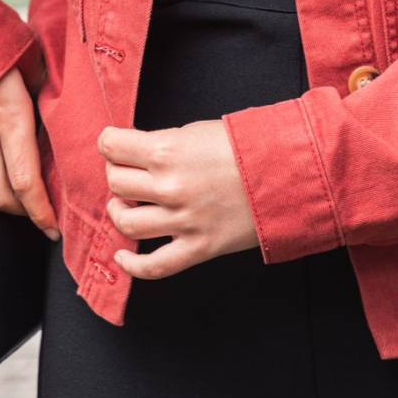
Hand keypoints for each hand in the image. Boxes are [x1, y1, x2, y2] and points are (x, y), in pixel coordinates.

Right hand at [0, 66, 59, 238]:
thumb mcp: (31, 64)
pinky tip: (6, 172)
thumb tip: (68, 106)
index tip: (54, 228)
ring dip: (8, 198)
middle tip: (46, 219)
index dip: (41, 211)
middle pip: (2, 197)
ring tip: (30, 200)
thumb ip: (47, 89)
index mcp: (10, 117)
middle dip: (24, 215)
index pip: (25, 181)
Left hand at [98, 118, 258, 278]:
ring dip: (119, 213)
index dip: (109, 144)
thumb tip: (137, 153)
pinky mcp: (198, 248)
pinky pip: (155, 266)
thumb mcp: (197, 131)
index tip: (113, 145)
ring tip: (126, 207)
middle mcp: (169, 187)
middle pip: (115, 184)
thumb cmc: (246, 145)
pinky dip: (132, 266)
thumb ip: (163, 143)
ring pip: (127, 224)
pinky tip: (122, 257)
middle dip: (116, 175)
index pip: (112, 147)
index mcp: (166, 150)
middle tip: (126, 172)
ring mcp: (182, 221)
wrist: (287, 172)